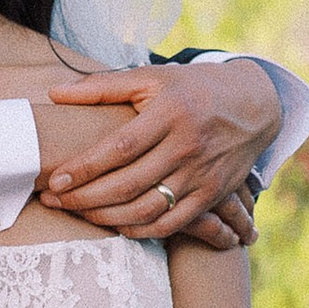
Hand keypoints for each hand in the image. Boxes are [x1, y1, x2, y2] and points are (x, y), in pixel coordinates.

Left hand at [35, 61, 281, 240]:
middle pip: (128, 184)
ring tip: (78, 214)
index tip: (55, 181)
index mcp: (170, 112)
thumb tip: (55, 93)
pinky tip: (115, 226)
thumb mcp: (153, 77)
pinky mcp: (212, 194)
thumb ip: (103, 86)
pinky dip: (140, 230)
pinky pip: (171, 223)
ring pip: (147, 209)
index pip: (119, 148)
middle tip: (54, 201)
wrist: (254, 105)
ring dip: (106, 218)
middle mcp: (187, 146)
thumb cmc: (192, 89)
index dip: (84, 168)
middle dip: (85, 198)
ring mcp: (202, 174)